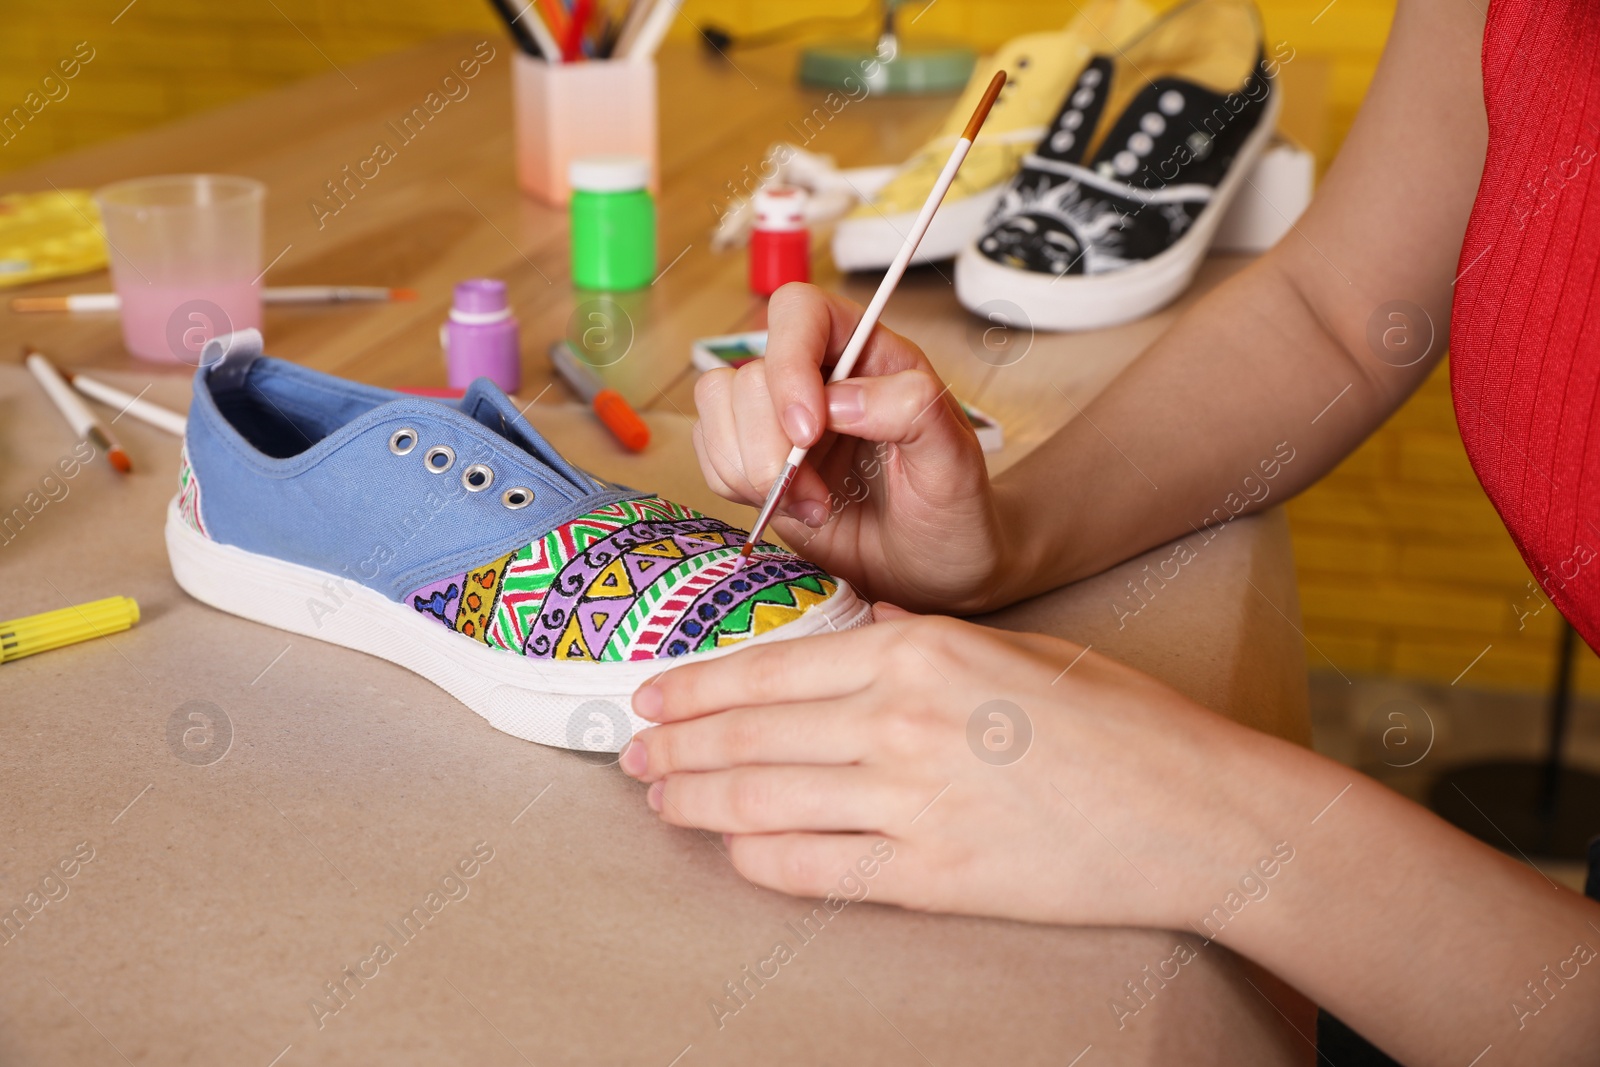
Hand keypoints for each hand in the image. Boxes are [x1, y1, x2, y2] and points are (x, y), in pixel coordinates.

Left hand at [620, 608, 1277, 929]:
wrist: (1196, 811)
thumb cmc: (1115, 721)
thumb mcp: (1010, 648)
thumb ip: (919, 639)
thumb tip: (857, 632)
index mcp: (917, 650)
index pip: (771, 668)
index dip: (698, 687)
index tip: (654, 698)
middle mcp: (899, 717)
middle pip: (750, 732)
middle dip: (677, 746)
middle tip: (631, 754)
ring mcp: (911, 799)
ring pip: (762, 798)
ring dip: (696, 799)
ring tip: (659, 799)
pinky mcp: (931, 872)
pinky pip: (812, 866)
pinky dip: (756, 857)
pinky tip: (728, 848)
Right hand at [692, 284, 1017, 612]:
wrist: (937, 569)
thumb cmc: (953, 510)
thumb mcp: (954, 460)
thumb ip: (912, 411)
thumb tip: (839, 400)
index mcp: (866, 352)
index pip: (800, 312)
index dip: (789, 362)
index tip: (808, 430)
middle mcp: (816, 376)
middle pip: (749, 374)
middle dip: (772, 446)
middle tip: (819, 495)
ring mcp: (779, 420)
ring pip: (717, 408)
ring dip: (753, 469)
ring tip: (813, 506)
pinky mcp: (756, 462)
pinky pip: (711, 454)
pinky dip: (738, 488)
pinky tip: (793, 510)